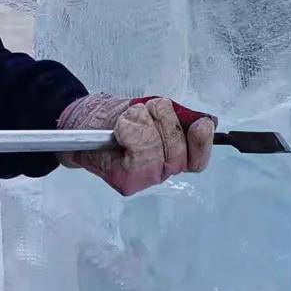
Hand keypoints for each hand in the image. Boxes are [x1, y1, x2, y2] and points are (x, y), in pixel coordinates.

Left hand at [57, 93, 214, 196]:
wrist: (82, 125)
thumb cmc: (117, 118)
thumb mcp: (153, 111)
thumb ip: (181, 117)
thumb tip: (208, 121)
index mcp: (173, 158)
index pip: (198, 160)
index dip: (202, 142)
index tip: (200, 124)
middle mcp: (160, 173)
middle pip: (179, 147)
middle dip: (164, 119)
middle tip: (147, 112)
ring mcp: (143, 180)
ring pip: (158, 142)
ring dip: (144, 118)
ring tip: (130, 118)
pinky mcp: (125, 179)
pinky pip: (138, 143)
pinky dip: (130, 125)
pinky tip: (121, 128)